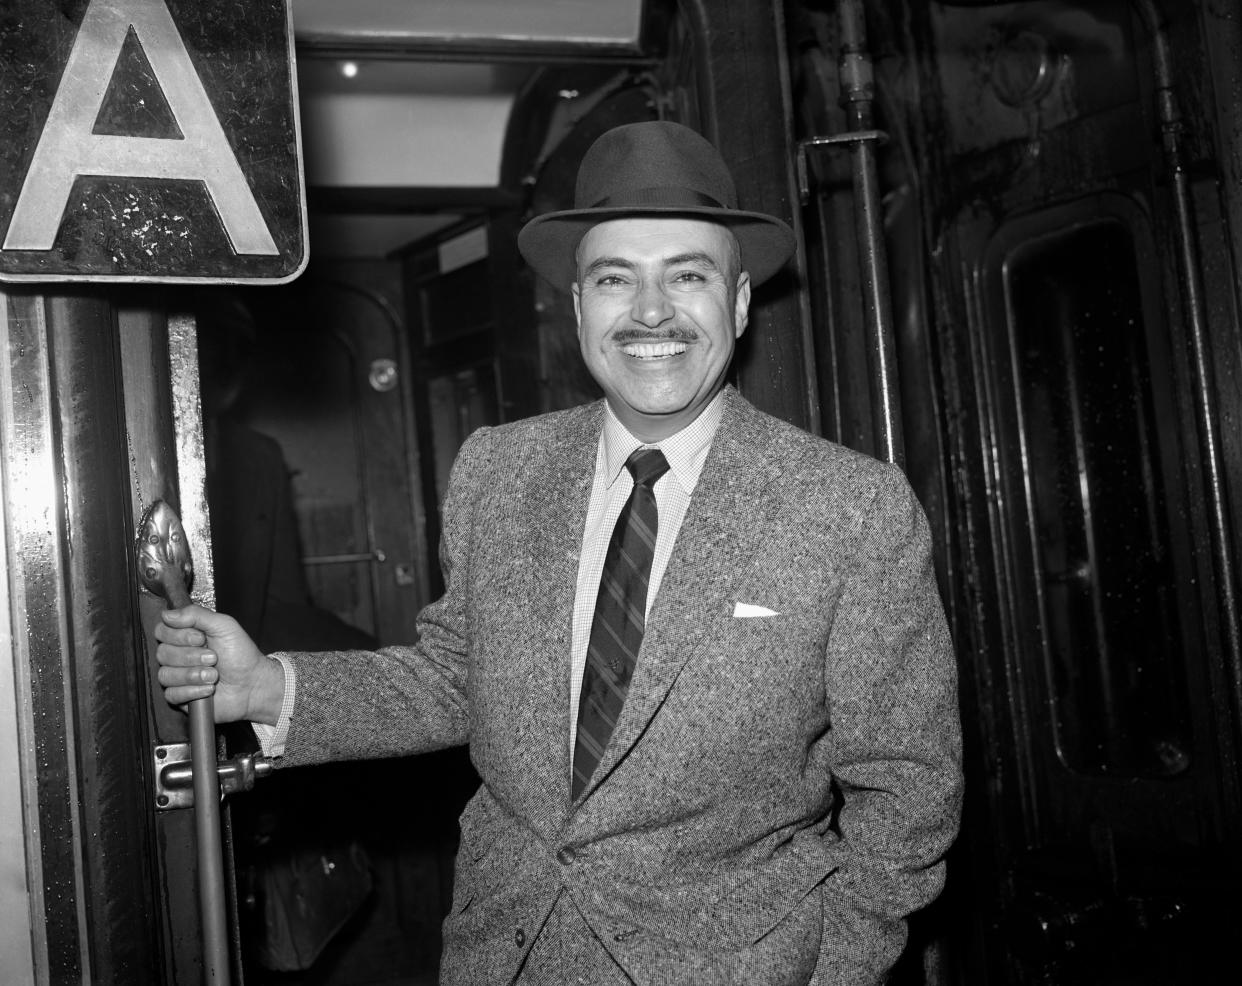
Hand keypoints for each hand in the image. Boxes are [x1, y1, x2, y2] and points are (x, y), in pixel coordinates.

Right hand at [154, 605, 283, 725]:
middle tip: (214, 658)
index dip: (179, 635)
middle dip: (191, 656)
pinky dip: (193, 691)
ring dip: (193, 674)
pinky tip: (209, 688)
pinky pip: (172, 694)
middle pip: (162, 653)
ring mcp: (177, 677)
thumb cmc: (240, 654)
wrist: (253, 683)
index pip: (161, 631)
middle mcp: (177, 656)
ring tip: (214, 675)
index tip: (201, 638)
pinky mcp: (180, 697)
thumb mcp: (224, 626)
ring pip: (165, 675)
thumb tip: (167, 614)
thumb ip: (196, 615)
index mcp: (184, 636)